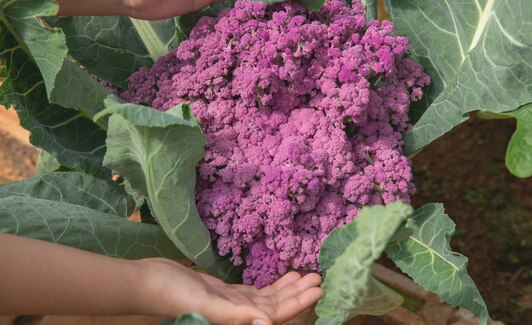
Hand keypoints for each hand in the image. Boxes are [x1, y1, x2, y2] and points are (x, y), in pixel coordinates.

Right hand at [140, 258, 321, 324]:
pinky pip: (255, 291)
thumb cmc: (173, 294)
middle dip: (299, 293)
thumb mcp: (206, 303)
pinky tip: (285, 275)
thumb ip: (236, 315)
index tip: (319, 289)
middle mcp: (239, 315)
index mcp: (237, 320)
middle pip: (277, 305)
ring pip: (268, 297)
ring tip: (307, 274)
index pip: (276, 314)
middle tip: (320, 277)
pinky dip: (272, 284)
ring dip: (288, 287)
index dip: (299, 303)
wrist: (149, 281)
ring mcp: (232, 303)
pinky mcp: (225, 292)